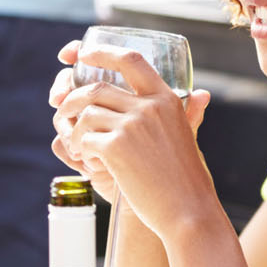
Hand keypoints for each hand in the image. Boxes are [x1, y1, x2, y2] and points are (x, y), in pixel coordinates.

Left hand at [49, 45, 215, 243]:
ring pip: (86, 114)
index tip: (84, 55)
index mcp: (167, 99)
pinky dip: (80, 149)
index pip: (131, 60)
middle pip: (97, 88)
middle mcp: (149, 107)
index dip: (103, 53)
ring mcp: (132, 126)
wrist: (189, 213)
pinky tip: (88, 161)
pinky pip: (84, 139)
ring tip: (79, 145)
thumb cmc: (189, 179)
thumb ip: (190, 113)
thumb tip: (202, 94)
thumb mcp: (190, 136)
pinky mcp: (116, 148)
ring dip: (74, 130)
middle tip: (63, 112)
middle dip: (72, 99)